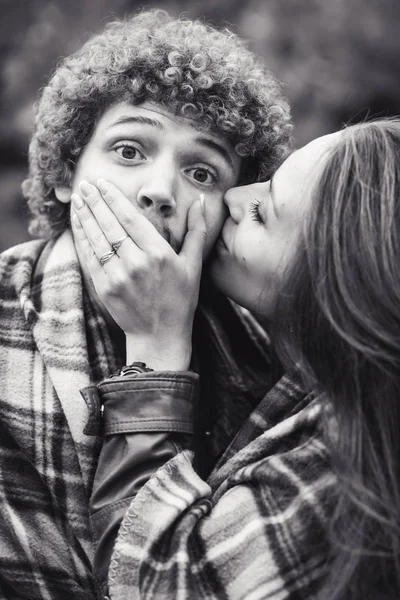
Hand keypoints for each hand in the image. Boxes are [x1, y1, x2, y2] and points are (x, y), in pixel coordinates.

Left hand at [71, 180, 205, 369]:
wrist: (159, 335)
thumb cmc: (180, 300)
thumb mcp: (193, 265)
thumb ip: (196, 231)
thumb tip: (202, 201)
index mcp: (159, 254)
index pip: (130, 219)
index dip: (114, 199)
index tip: (103, 184)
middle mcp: (137, 263)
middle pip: (110, 225)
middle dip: (95, 202)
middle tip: (84, 184)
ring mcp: (118, 277)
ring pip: (96, 239)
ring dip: (84, 216)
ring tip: (77, 198)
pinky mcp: (104, 288)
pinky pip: (89, 257)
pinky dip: (81, 238)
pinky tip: (77, 223)